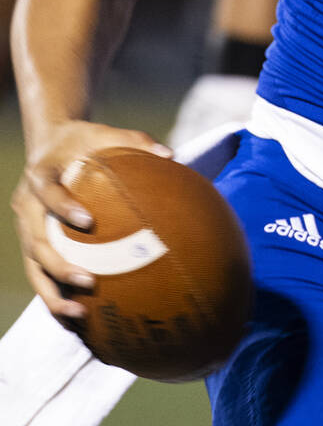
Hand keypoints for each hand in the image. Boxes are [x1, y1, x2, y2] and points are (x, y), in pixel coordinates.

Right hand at [11, 121, 172, 324]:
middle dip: (59, 265)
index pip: (48, 192)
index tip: (88, 222)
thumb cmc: (83, 140)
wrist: (50, 144)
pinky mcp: (31, 243)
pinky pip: (39, 274)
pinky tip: (77, 316)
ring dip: (52, 293)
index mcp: (41, 175)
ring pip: (33, 267)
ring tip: (78, 313)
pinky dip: (55, 295)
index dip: (64, 208)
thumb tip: (171, 155)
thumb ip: (134, 142)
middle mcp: (26, 205)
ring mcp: (25, 228)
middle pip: (35, 241)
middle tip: (88, 281)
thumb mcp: (104, 133)